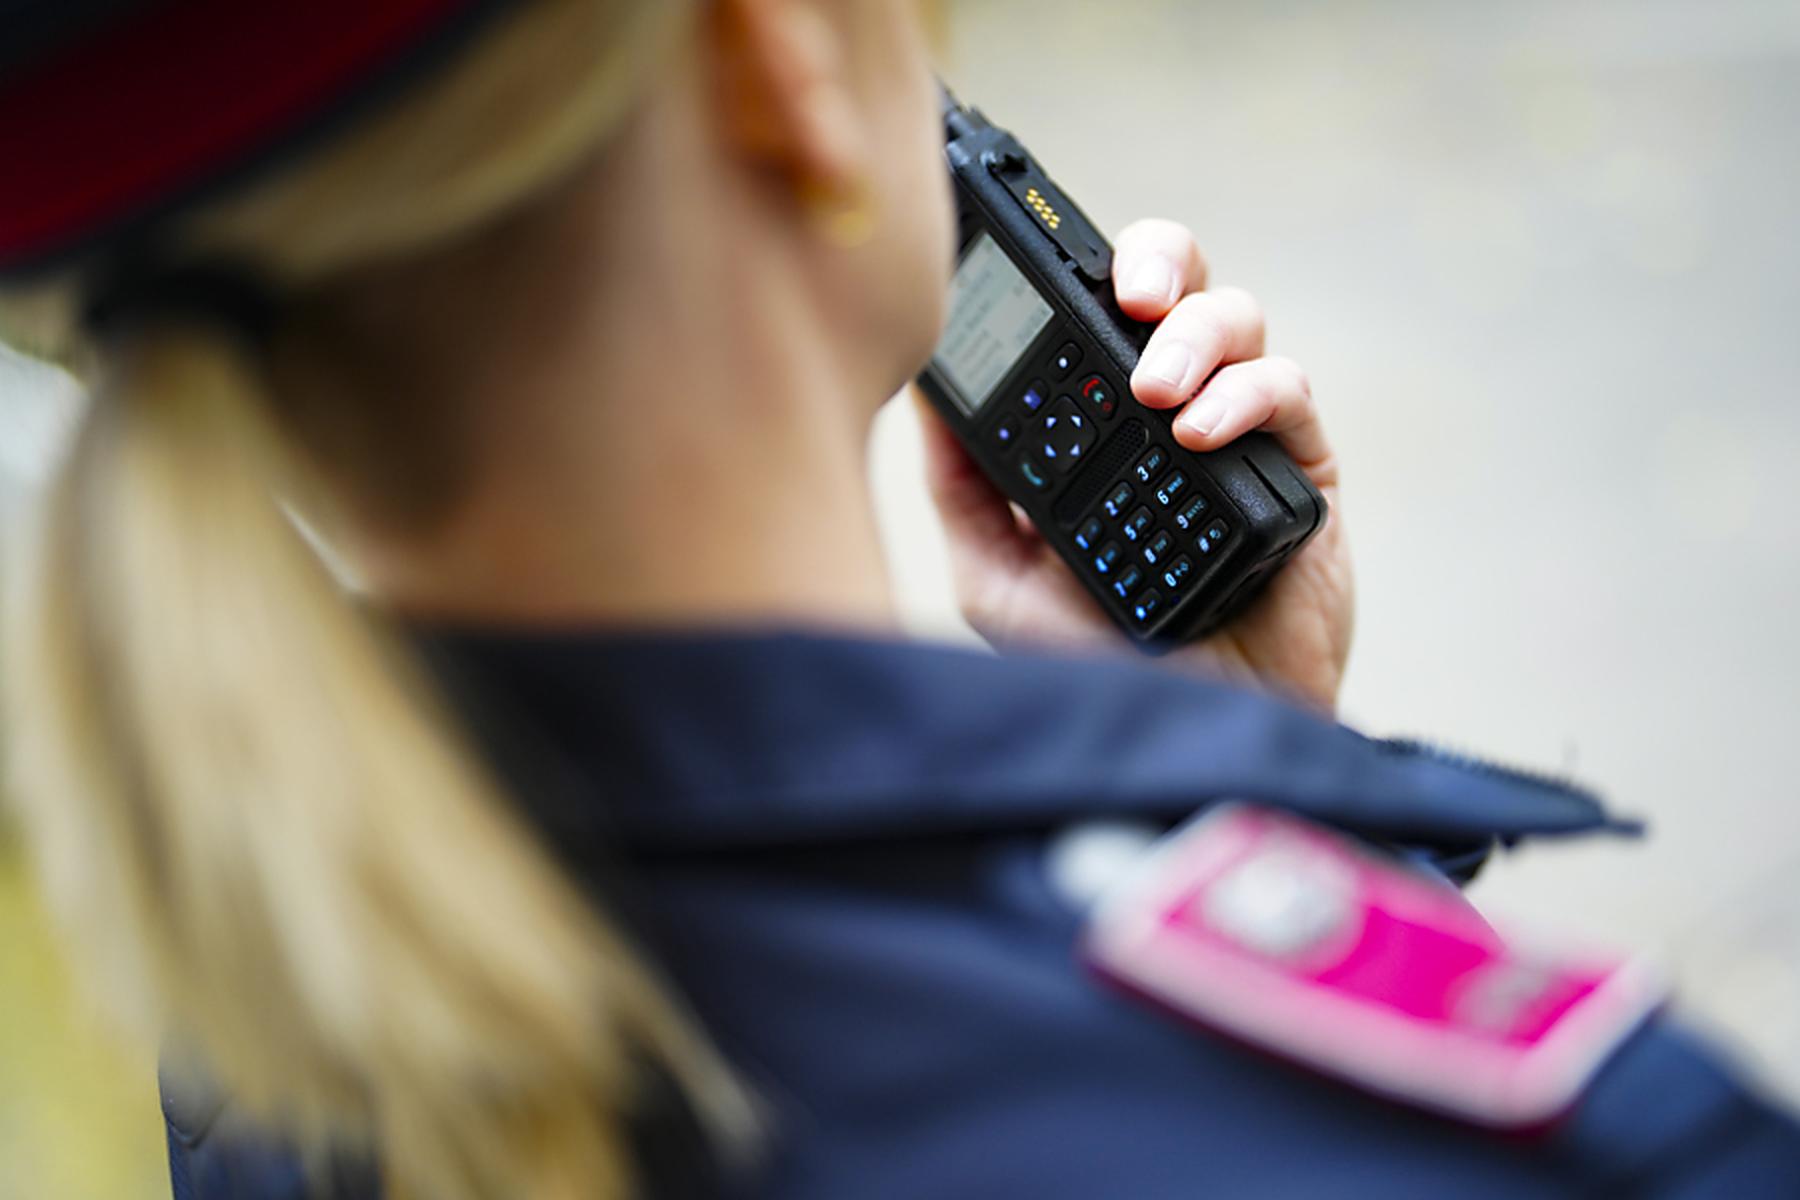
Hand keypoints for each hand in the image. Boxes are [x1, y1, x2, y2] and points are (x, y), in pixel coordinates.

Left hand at [919, 219, 1352, 710]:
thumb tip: (928, 398)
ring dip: (1195, 335)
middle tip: (1127, 294)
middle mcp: (1168, 408)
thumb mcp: (997, 579)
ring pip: (1238, 316)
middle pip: (1177, 281)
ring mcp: (1237, 432)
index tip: (1032, 258)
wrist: (1187, 730)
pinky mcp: (1299, 469)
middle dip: (1154, 258)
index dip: (1072, 266)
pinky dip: (1245, 396)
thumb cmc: (1096, 660)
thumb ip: (962, 491)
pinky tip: (1199, 434)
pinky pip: (1288, 390)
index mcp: (1100, 420)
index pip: (1091, 310)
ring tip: (1156, 392)